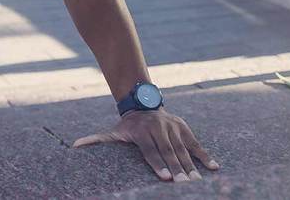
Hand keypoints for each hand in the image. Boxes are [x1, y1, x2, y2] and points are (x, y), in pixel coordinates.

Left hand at [72, 108, 218, 181]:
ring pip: (183, 149)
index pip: (150, 151)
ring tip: (197, 182)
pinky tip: (214, 168)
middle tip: (184, 185)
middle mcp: (158, 129)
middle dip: (176, 169)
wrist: (143, 105)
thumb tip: (74, 146)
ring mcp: (172, 128)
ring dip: (191, 166)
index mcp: (141, 133)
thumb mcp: (112, 133)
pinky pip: (196, 144)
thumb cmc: (126, 127)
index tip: (164, 178)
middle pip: (168, 152)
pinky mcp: (184, 128)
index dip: (157, 164)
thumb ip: (96, 141)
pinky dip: (205, 156)